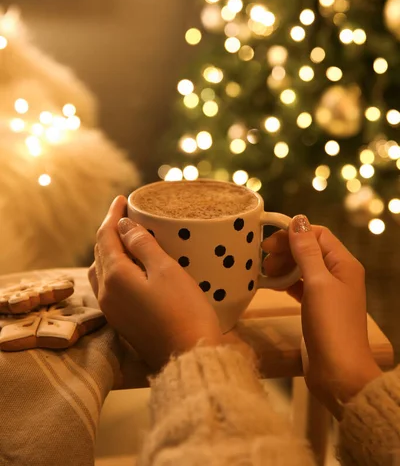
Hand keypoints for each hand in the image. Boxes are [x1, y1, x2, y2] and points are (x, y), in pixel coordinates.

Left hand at [89, 196, 224, 371]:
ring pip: (102, 271)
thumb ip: (142, 245)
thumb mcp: (166, 270)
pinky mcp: (122, 322)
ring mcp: (112, 310)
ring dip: (110, 250)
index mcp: (115, 276)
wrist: (190, 358)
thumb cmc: (184, 311)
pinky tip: (130, 267)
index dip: (113, 215)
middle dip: (111, 231)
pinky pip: (109, 286)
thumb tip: (123, 225)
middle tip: (126, 215)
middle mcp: (106, 293)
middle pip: (100, 253)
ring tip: (127, 238)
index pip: (106, 236)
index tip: (122, 199)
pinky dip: (115, 269)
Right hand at [262, 215, 381, 416]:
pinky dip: (284, 282)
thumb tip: (298, 219)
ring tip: (263, 271)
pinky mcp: (316, 308)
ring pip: (302, 268)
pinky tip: (269, 284)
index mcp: (344, 264)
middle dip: (286, 249)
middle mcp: (338, 275)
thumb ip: (306, 251)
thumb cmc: (330, 325)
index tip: (268, 242)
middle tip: (262, 257)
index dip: (293, 234)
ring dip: (283, 265)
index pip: (318, 235)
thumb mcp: (317, 284)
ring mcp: (327, 292)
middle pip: (309, 249)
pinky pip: (298, 286)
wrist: (338, 373)